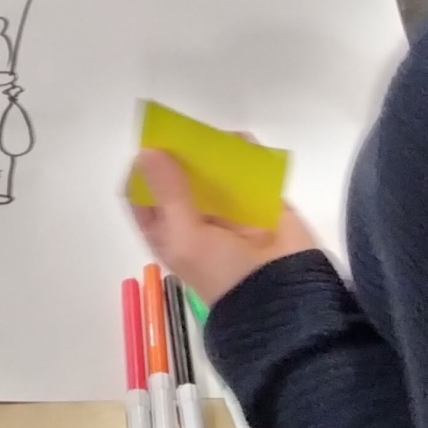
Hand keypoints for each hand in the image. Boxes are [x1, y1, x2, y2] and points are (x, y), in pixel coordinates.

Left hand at [128, 150, 321, 310]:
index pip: (145, 196)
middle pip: (179, 177)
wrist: (283, 295)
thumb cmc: (222, 271)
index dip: (144, 171)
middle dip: (181, 154)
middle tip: (186, 132)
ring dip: (213, 151)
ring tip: (214, 136)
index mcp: (169, 232)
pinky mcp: (262, 202)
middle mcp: (195, 219)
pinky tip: (245, 143)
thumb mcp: (185, 237)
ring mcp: (229, 209)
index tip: (152, 146)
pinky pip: (252, 172)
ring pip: (214, 171)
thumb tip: (148, 151)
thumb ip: (169, 193)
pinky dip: (248, 156)